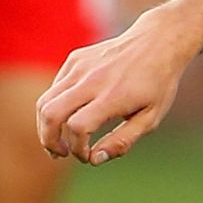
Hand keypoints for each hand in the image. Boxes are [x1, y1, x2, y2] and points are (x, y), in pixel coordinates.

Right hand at [36, 14, 196, 165]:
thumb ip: (123, 141)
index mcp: (114, 96)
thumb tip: (94, 159)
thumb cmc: (157, 84)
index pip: (78, 126)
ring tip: (57, 141)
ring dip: (45, 126)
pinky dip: (54, 106)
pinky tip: (69, 115)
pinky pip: (54, 88)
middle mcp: (92, 79)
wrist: (158, 42)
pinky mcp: (75, 59)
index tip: (87, 156)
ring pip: (45, 101)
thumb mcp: (151, 118)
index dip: (76, 148)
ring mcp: (80, 67)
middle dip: (48, 140)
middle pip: (51, 114)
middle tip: (59, 154)